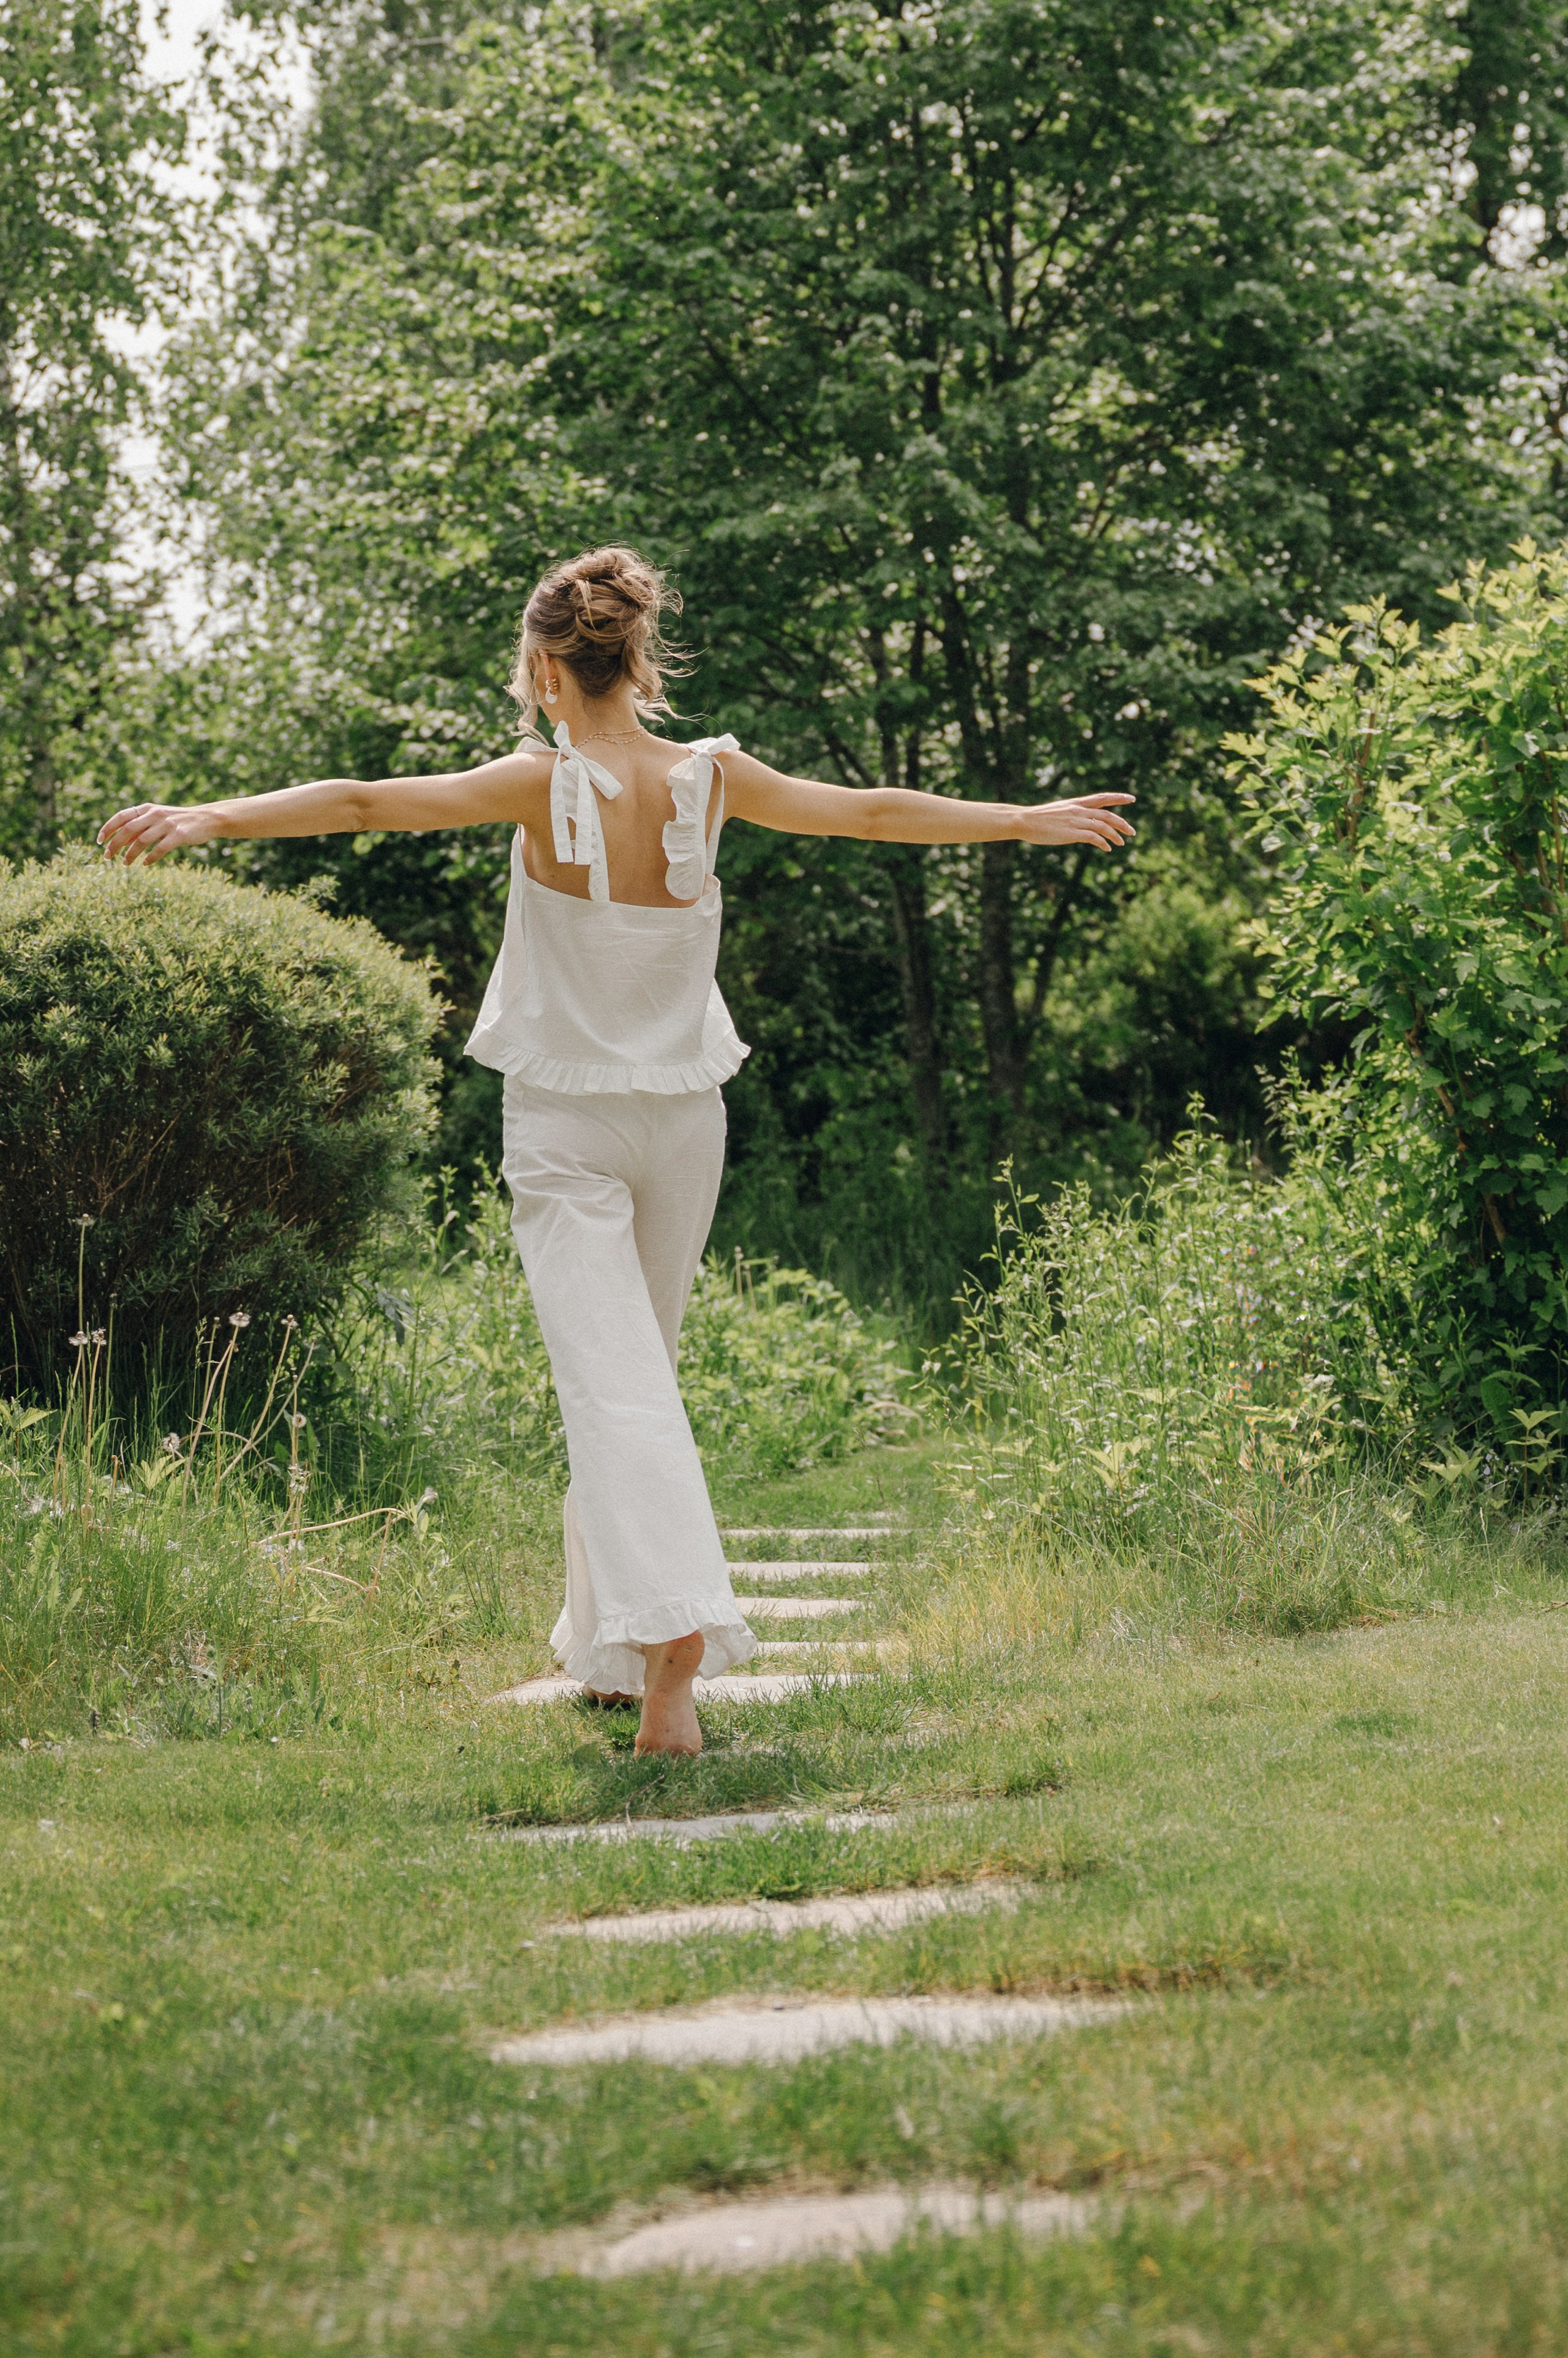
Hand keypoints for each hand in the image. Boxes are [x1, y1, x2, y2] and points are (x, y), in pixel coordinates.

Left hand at [98, 802, 219, 864]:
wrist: (206, 819)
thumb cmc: (179, 821)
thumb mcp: (157, 820)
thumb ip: (139, 828)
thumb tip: (120, 842)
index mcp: (148, 809)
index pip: (121, 816)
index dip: (108, 828)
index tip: (99, 841)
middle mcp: (155, 814)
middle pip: (128, 830)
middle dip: (114, 844)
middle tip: (107, 857)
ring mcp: (167, 825)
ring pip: (141, 841)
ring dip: (130, 854)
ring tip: (124, 864)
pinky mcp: (178, 835)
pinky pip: (159, 849)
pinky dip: (150, 858)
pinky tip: (145, 864)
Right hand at [1016, 792, 1135, 850]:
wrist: (1024, 821)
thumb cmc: (1037, 819)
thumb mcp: (1058, 812)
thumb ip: (1071, 815)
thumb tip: (1079, 823)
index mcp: (1076, 803)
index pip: (1102, 798)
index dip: (1118, 798)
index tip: (1131, 798)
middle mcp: (1078, 810)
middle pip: (1107, 815)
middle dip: (1122, 823)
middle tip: (1132, 832)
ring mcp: (1076, 821)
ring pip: (1103, 826)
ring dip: (1115, 835)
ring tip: (1122, 843)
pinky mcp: (1072, 833)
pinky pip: (1094, 838)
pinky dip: (1103, 843)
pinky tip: (1107, 849)